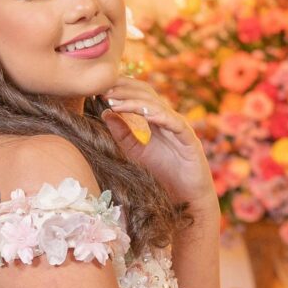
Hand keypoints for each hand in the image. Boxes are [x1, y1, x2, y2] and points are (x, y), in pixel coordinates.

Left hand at [98, 79, 215, 207]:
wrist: (187, 198)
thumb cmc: (163, 176)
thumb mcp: (136, 152)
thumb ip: (123, 134)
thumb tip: (106, 113)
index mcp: (156, 121)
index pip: (137, 97)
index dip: (120, 91)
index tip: (98, 90)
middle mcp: (168, 119)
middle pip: (147, 95)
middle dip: (124, 90)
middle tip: (102, 89)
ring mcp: (179, 128)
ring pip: (157, 106)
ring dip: (134, 101)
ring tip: (113, 100)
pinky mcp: (189, 139)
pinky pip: (173, 122)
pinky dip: (157, 115)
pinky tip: (141, 113)